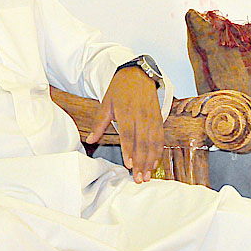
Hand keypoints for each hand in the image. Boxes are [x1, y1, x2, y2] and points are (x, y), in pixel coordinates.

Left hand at [85, 67, 162, 182]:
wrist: (139, 72)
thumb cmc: (120, 88)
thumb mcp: (106, 102)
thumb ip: (99, 123)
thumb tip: (90, 140)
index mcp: (126, 111)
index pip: (128, 133)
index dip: (129, 150)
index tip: (129, 165)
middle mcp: (141, 115)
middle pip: (143, 141)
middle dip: (142, 162)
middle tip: (139, 178)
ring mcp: (152, 117)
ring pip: (154, 141)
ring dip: (151, 160)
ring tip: (147, 175)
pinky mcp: (159, 118)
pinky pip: (160, 137)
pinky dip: (158, 151)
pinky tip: (155, 163)